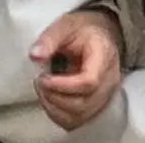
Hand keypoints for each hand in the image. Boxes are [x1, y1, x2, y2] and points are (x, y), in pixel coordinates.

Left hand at [30, 8, 122, 131]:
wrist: (99, 35)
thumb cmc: (82, 30)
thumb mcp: (65, 25)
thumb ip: (49, 39)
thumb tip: (34, 56)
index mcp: (104, 56)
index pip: (89, 82)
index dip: (63, 85)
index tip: (43, 78)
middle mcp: (110, 80)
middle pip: (84, 103)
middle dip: (55, 97)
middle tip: (39, 81)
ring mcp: (105, 95)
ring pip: (81, 116)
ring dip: (55, 107)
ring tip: (43, 89)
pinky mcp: (97, 105)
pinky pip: (78, 120)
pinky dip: (59, 115)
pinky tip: (49, 99)